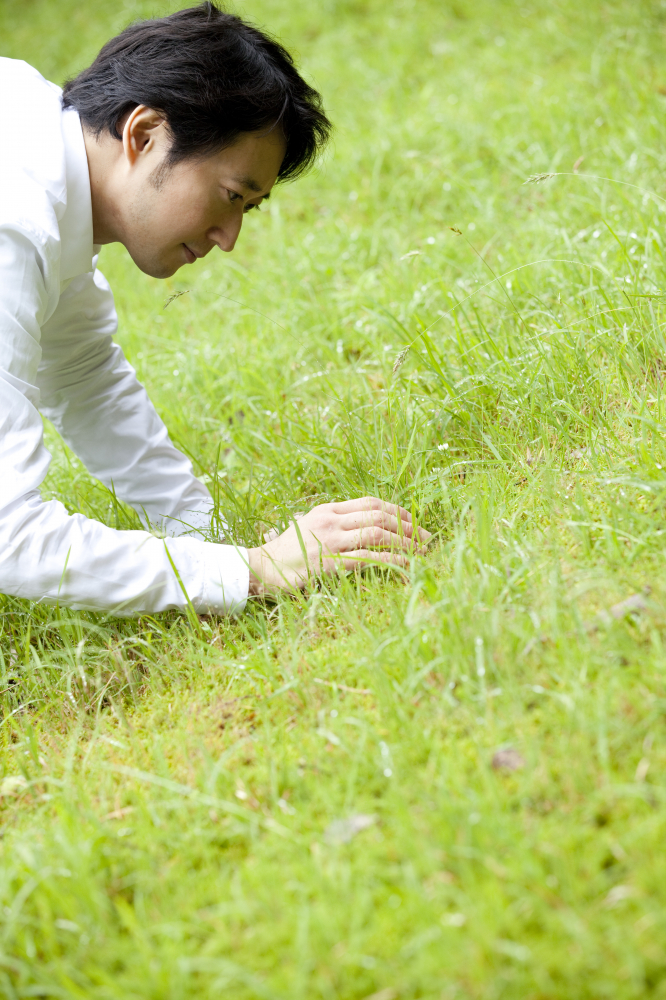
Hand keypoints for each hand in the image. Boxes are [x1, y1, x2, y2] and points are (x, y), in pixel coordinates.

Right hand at [247, 496, 431, 597]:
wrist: (260, 567)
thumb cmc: (282, 551)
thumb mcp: (304, 526)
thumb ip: (323, 522)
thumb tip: (339, 524)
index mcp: (328, 510)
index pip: (370, 502)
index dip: (396, 509)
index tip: (413, 520)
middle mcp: (332, 520)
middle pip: (379, 515)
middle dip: (408, 525)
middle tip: (426, 536)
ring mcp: (331, 540)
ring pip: (378, 533)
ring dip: (405, 542)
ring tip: (421, 551)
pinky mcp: (331, 563)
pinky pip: (369, 558)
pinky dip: (392, 560)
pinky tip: (405, 565)